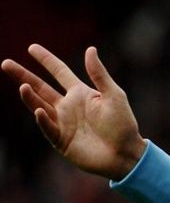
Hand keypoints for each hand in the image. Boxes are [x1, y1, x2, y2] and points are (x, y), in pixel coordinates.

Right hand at [2, 45, 144, 180]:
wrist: (125, 154)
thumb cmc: (123, 125)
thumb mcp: (114, 96)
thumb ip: (99, 74)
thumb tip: (90, 49)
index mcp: (81, 93)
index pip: (59, 72)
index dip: (46, 60)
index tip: (32, 48)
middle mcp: (68, 106)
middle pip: (40, 87)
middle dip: (23, 76)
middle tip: (6, 63)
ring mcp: (63, 123)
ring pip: (39, 105)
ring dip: (30, 97)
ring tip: (23, 86)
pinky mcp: (61, 140)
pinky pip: (48, 127)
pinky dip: (43, 119)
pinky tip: (39, 110)